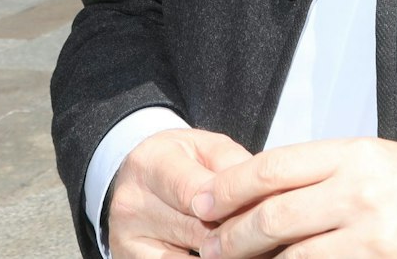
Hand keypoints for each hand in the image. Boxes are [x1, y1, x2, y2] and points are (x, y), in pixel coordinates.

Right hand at [107, 128, 252, 258]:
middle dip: (238, 232)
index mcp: (150, 163)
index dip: (235, 205)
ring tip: (254, 245)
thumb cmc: (181, 161)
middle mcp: (132, 202)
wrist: (139, 177)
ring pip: (193, 254)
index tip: (266, 212)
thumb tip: (263, 196)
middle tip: (269, 235)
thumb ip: (233, 166)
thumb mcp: (207, 148)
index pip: (196, 193)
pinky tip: (228, 254)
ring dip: (229, 252)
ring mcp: (127, 235)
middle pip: (197, 229)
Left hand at [194, 138, 396, 258]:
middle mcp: (358, 194)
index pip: (273, 168)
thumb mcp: (370, 159)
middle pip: (273, 216)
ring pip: (291, 255)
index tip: (201, 201)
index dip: (228, 187)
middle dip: (232, 235)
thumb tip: (254, 190)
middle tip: (209, 245)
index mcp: (352, 156)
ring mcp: (368, 237)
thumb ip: (318, 171)